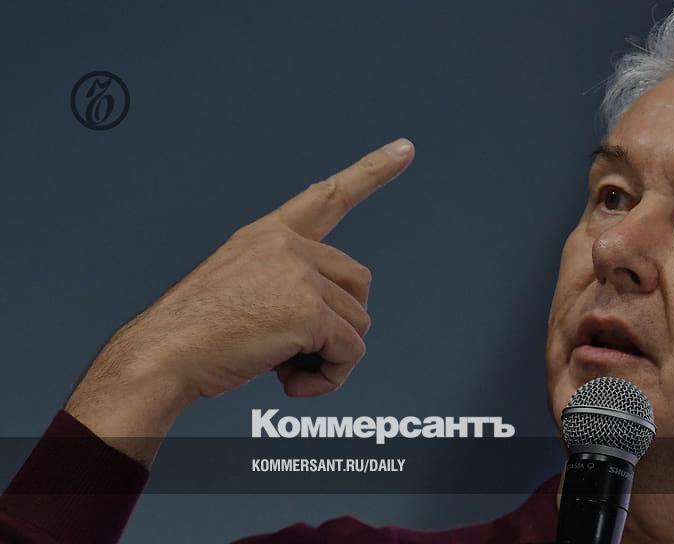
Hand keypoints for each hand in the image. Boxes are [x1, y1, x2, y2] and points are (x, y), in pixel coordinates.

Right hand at [65, 138, 413, 464]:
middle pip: (357, 283)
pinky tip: (295, 384)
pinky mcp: (308, 312)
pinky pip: (350, 351)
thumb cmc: (196, 332)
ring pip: (358, 323)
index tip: (404, 149)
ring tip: (291, 369)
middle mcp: (288, 247)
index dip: (371, 172)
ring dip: (334, 356)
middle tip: (304, 352)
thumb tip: (333, 325)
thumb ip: (286, 287)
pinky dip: (332, 376)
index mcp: (269, 236)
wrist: (163, 354)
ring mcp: (299, 276)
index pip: (328, 197)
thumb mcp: (239, 288)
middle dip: (342, 323)